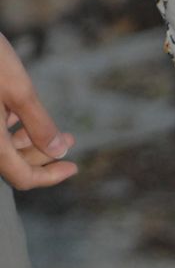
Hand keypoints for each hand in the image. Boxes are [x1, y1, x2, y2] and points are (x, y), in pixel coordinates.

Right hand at [0, 34, 77, 189]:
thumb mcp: (18, 90)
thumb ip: (39, 125)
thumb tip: (58, 151)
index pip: (21, 177)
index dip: (50, 176)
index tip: (73, 167)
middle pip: (12, 164)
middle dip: (44, 154)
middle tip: (70, 141)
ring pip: (1, 148)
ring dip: (29, 141)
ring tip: (56, 129)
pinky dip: (10, 130)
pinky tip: (23, 116)